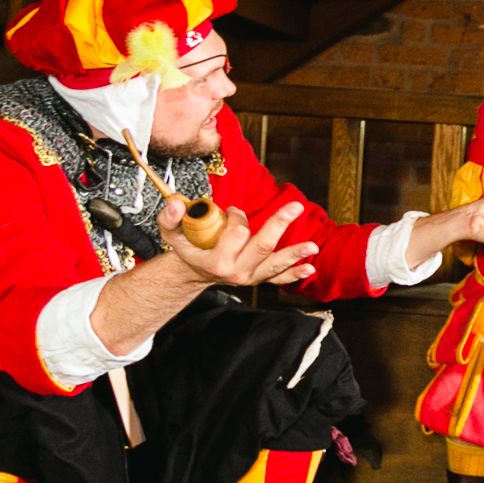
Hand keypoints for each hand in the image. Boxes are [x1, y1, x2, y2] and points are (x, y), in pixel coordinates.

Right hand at [161, 199, 318, 285]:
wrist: (194, 272)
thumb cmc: (187, 249)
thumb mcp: (172, 233)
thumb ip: (170, 218)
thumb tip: (177, 203)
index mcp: (216, 262)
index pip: (236, 233)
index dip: (237, 216)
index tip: (233, 210)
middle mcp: (236, 272)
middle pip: (261, 246)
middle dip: (279, 224)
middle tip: (295, 206)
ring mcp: (250, 277)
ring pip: (275, 264)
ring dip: (295, 254)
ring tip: (313, 246)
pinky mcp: (259, 279)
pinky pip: (279, 278)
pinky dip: (294, 274)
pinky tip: (309, 268)